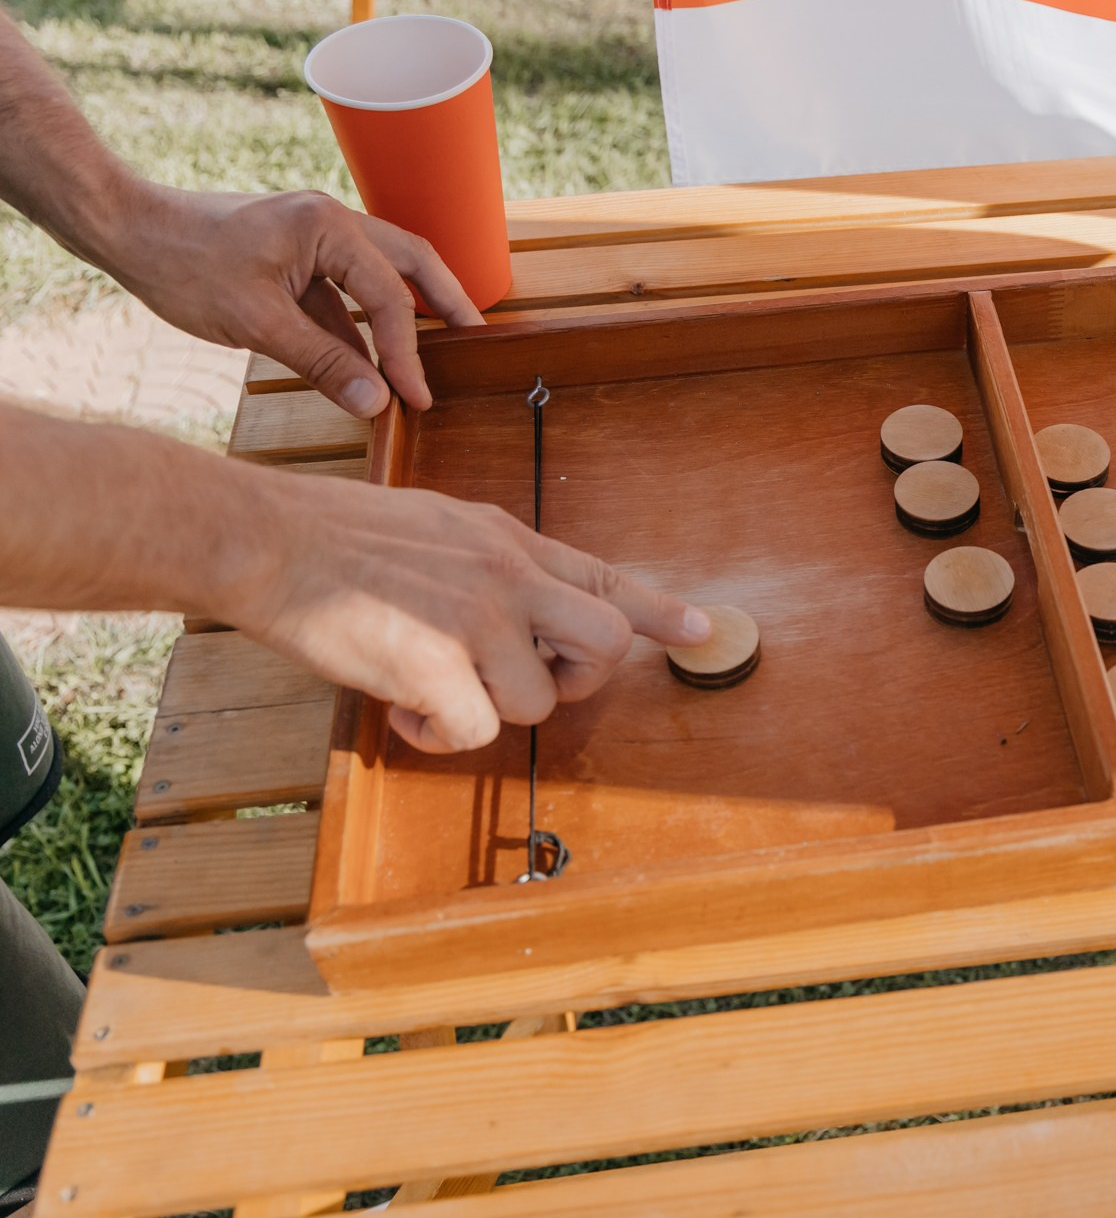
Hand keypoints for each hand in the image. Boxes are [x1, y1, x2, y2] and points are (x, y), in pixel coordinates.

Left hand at [99, 184, 482, 417]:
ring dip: (408, 310)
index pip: (390, 296)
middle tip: (475, 337)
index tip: (415, 398)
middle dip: (446, 301)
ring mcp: (313, 235)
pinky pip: (343, 288)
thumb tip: (377, 402)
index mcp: (328, 226)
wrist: (125, 229)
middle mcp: (331, 221)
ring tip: (435, 347)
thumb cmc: (182, 265)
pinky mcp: (294, 253)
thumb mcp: (256, 324)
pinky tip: (368, 358)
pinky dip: (362, 321)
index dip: (406, 353)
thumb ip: (323, 362)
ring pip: (382, 271)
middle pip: (412, 261)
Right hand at [231, 469, 711, 752]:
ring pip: (536, 700)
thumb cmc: (336, 536)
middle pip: (604, 643)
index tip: (702, 628)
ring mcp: (477, 619)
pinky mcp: (436, 664)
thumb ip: (490, 564)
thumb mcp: (438, 526)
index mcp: (508, 541)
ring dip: (486, 711)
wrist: (265, 538)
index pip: (605, 577)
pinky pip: (473, 731)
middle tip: (526, 682)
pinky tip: (404, 712)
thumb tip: (521, 605)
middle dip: (578, 680)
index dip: (659, 611)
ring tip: (430, 689)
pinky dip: (439, 736)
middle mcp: (508, 576)